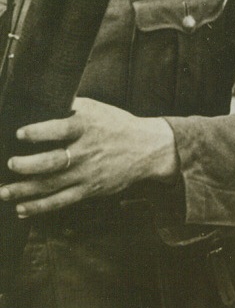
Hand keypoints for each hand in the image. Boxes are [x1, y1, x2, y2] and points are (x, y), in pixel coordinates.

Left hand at [0, 98, 178, 216]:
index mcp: (88, 127)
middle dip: (29, 165)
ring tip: (3, 192)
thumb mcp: (98, 109)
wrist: (148, 148)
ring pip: (52, 185)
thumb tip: (42, 99)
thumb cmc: (118, 125)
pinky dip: (40, 206)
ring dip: (25, 190)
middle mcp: (86, 152)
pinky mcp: (90, 189)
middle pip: (54, 161)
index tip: (21, 133)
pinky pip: (61, 201)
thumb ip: (71, 106)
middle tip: (12, 163)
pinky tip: (21, 208)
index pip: (62, 129)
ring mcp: (88, 173)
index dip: (40, 132)